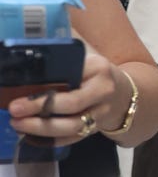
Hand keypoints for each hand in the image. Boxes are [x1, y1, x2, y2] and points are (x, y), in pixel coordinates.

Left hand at [8, 45, 130, 144]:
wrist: (125, 95)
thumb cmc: (96, 71)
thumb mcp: (86, 54)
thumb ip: (64, 44)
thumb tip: (32, 35)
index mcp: (98, 68)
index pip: (71, 77)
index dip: (47, 86)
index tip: (21, 90)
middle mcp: (103, 92)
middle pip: (72, 104)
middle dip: (39, 109)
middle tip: (14, 110)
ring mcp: (101, 114)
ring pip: (72, 127)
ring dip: (42, 129)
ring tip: (17, 124)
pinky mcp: (95, 130)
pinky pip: (72, 139)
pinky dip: (50, 141)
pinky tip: (30, 137)